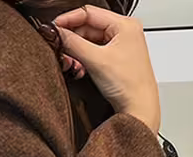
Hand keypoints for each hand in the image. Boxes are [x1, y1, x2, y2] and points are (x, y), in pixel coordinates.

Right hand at [55, 5, 160, 132]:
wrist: (138, 106)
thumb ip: (73, 44)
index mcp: (125, 24)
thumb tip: (57, 33)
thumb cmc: (129, 84)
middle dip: (72, 39)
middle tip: (59, 49)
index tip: (54, 28)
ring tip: (71, 63)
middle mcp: (124, 31)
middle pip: (88, 27)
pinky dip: (84, 59)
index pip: (89, 13)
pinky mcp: (115, 58)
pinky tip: (79, 67)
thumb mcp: (96, 60)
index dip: (69, 19)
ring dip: (77, 51)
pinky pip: (94, 52)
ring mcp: (120, 45)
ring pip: (90, 40)